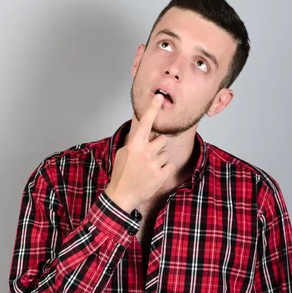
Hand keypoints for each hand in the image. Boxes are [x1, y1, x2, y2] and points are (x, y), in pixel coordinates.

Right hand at [105, 93, 175, 211]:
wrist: (122, 195)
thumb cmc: (122, 173)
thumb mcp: (124, 154)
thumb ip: (135, 142)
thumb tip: (145, 133)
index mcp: (134, 145)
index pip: (145, 123)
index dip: (153, 109)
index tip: (159, 97)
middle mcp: (145, 152)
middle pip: (162, 140)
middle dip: (157, 147)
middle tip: (148, 158)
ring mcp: (153, 164)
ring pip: (166, 153)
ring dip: (160, 160)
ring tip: (148, 169)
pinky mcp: (161, 175)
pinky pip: (170, 165)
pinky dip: (164, 170)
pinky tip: (154, 176)